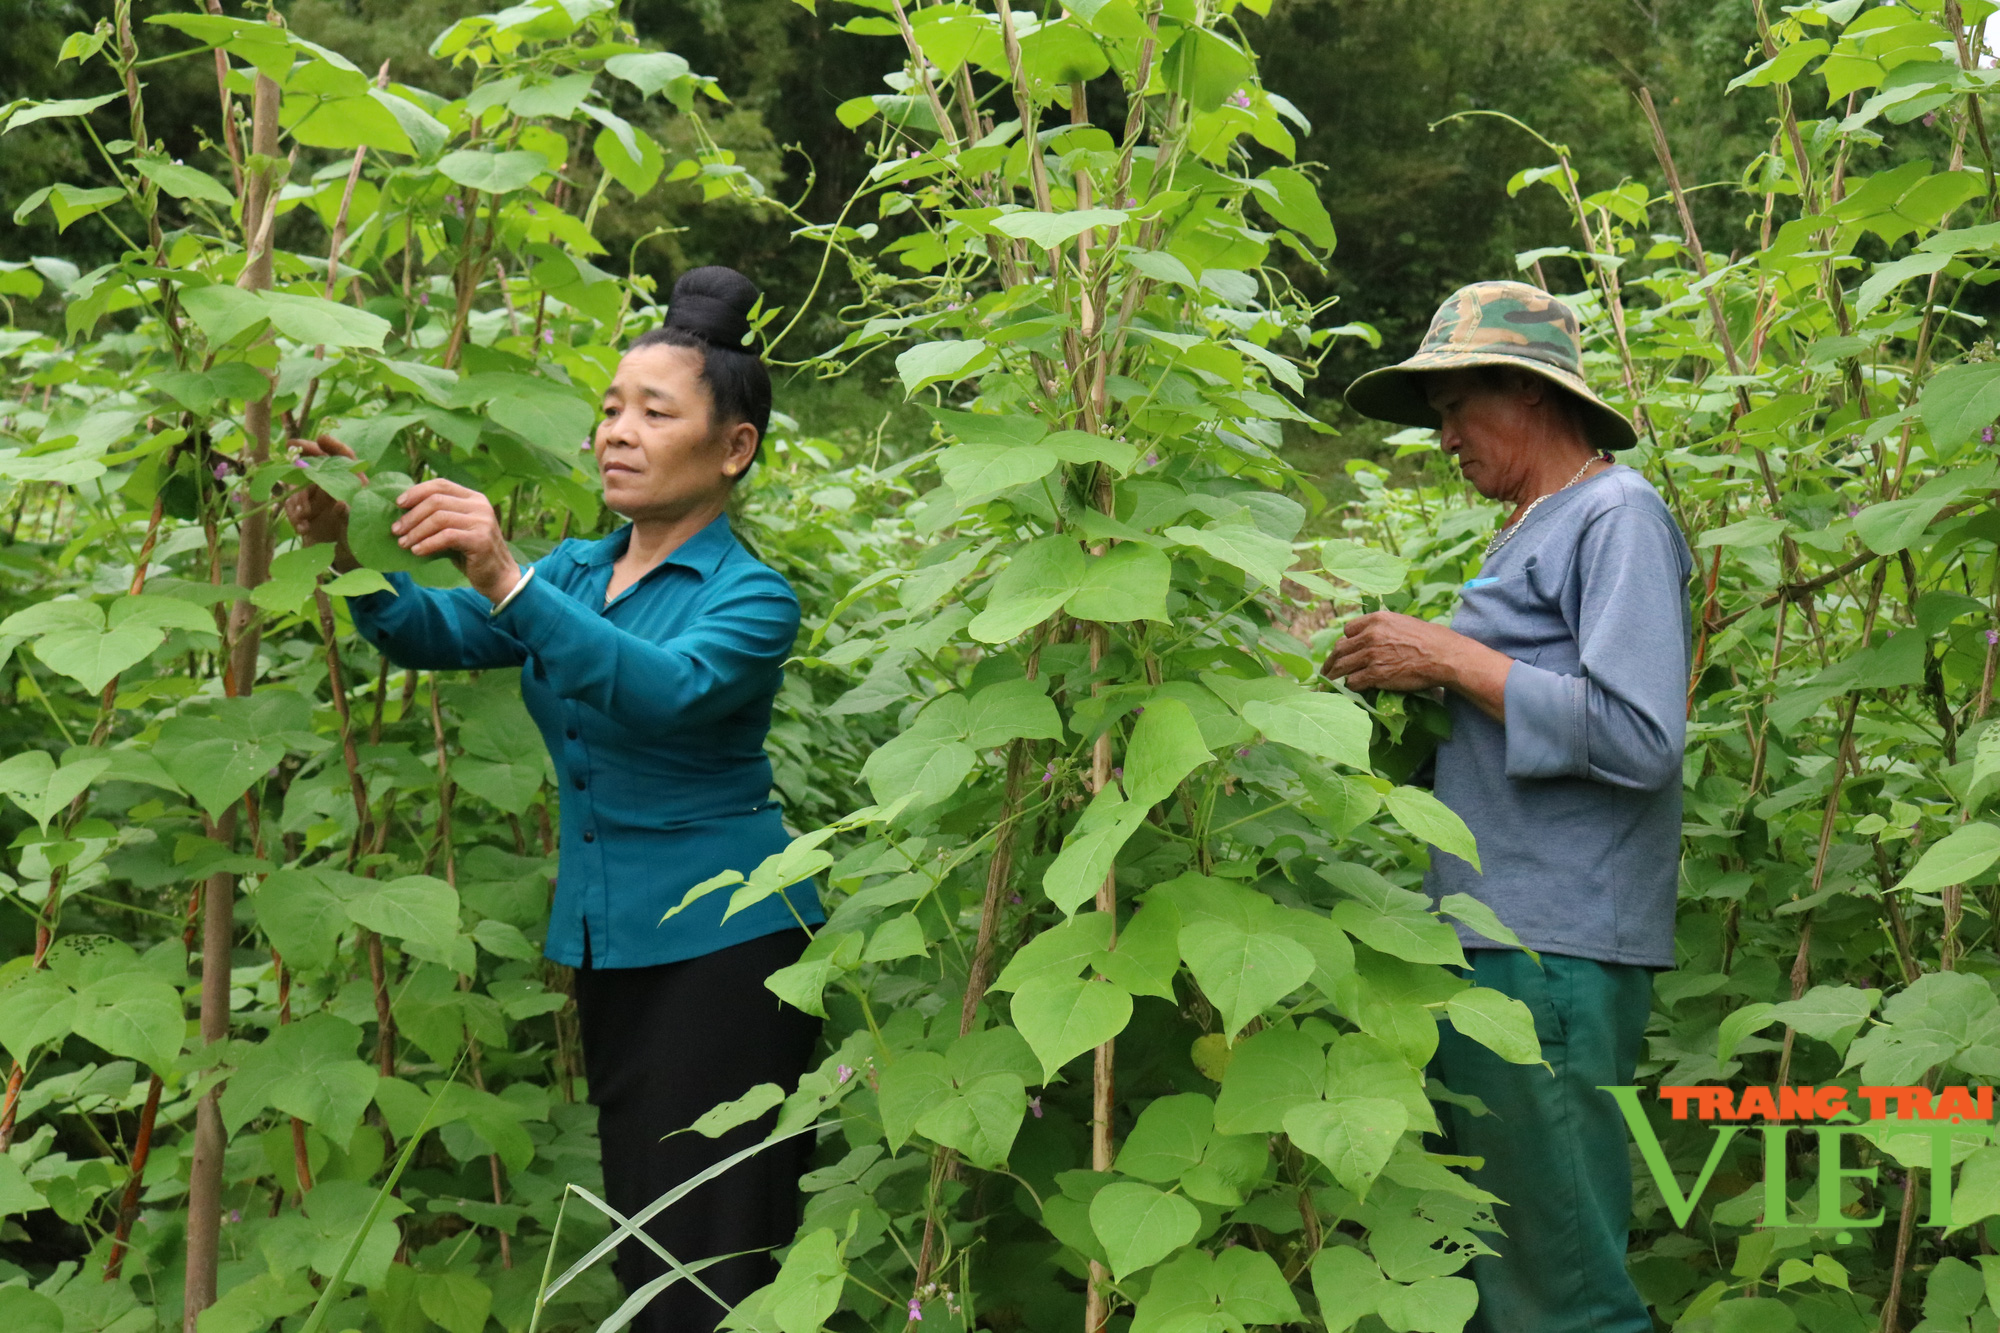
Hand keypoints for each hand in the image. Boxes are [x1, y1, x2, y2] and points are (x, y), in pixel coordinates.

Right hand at [283, 434, 360, 571]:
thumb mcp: (359, 526)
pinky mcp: (304, 508)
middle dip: (305, 451)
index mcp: (354, 482)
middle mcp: (334, 483)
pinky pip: (293, 505)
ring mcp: (317, 494)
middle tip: (291, 445)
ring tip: (305, 516)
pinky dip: (294, 515)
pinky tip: (303, 527)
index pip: (346, 458)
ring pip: (300, 484)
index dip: (335, 447)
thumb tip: (340, 504)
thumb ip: (350, 515)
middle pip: (318, 461)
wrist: (347, 553)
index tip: (322, 439)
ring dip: (298, 498)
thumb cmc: (359, 534)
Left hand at [390, 478, 521, 604]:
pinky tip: (417, 551)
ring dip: (416, 531)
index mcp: (474, 498)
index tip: (398, 504)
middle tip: (396, 530)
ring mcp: (482, 521)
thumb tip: (404, 512)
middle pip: (436, 501)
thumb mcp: (456, 529)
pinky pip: (446, 537)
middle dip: (411, 516)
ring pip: (439, 518)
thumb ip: (439, 517)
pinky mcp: (480, 539)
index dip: (417, 491)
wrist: (498, 577)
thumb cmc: (471, 554)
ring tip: (403, 543)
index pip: (441, 484)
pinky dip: (427, 544)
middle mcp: (480, 505)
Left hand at [1321, 610, 1512, 720]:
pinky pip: (1353, 682)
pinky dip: (1350, 686)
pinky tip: (1350, 690)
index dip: (1346, 642)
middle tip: (1326, 670)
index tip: (1344, 651)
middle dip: (1331, 661)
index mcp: (1376, 619)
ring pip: (1342, 666)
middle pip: (1339, 649)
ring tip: (1329, 683)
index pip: (1347, 631)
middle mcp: (1370, 635)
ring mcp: (1371, 655)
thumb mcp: (1403, 623)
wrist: (1444, 656)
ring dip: (1334, 676)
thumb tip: (1372, 637)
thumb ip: (1384, 628)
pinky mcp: (1375, 674)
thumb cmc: (1431, 640)